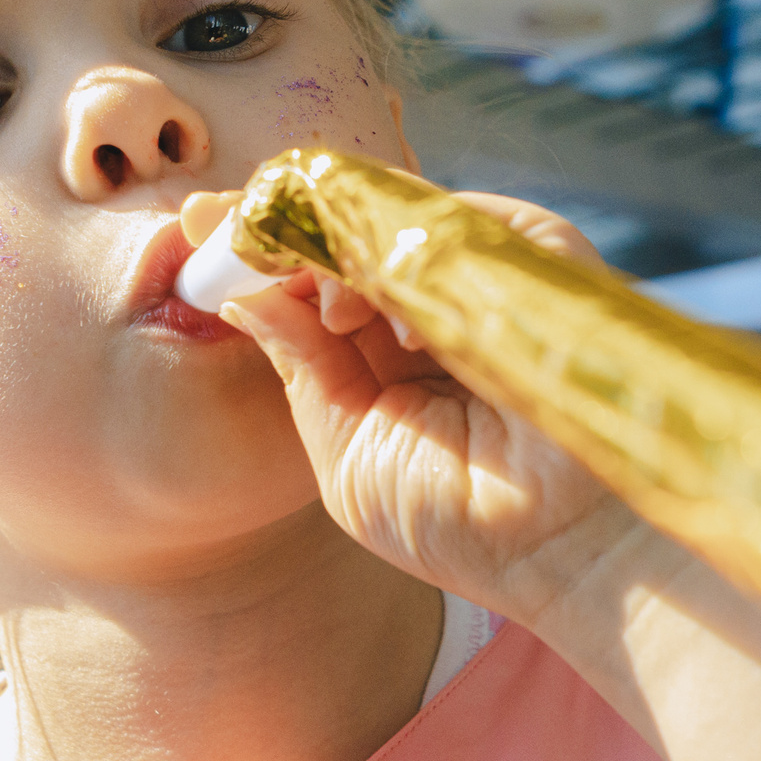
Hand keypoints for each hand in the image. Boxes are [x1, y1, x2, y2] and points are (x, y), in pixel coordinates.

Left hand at [219, 191, 645, 626]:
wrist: (566, 545)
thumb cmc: (467, 522)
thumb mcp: (348, 453)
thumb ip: (303, 371)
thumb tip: (243, 295)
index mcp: (393, 350)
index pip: (314, 277)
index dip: (256, 250)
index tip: (194, 233)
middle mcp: (435, 301)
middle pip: (338, 232)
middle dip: (271, 224)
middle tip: (214, 224)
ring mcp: (483, 271)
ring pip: (381, 216)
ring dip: (329, 245)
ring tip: (326, 309)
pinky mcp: (531, 250)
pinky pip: (440, 216)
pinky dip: (389, 243)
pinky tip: (372, 304)